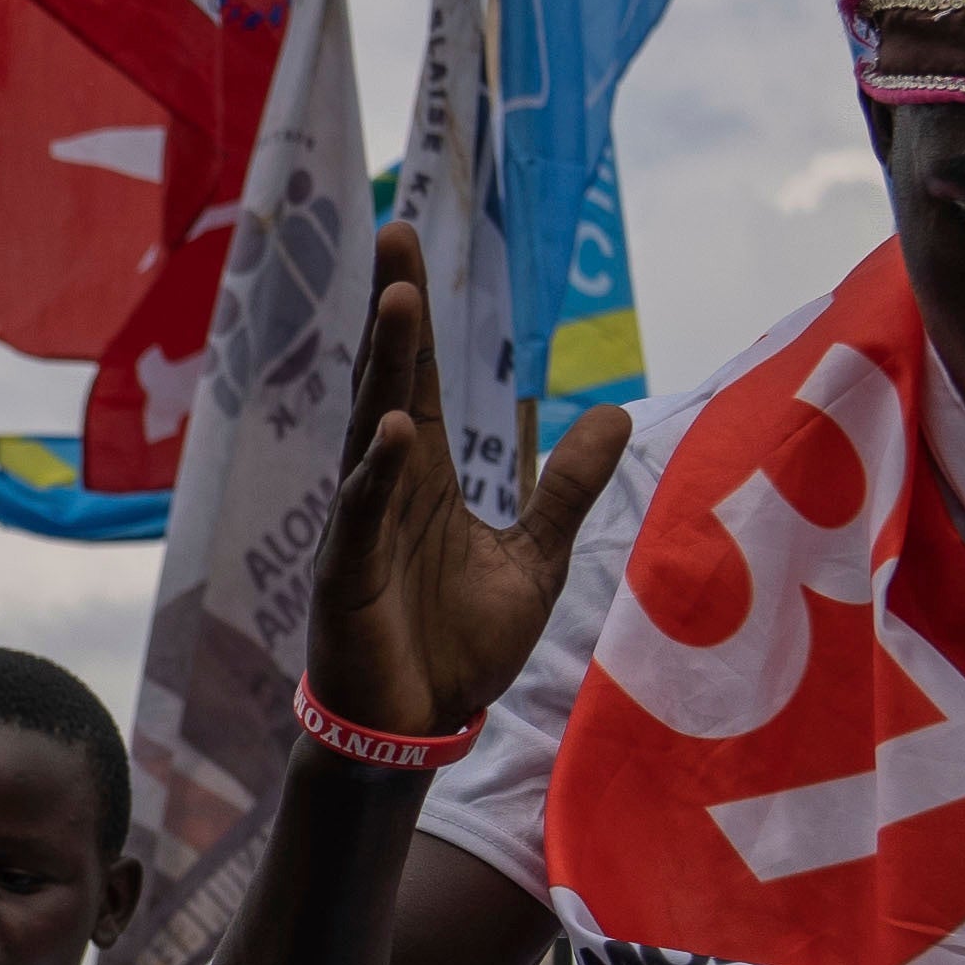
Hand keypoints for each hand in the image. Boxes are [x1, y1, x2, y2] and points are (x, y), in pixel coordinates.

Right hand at [308, 225, 630, 756]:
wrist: (416, 730)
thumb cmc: (459, 645)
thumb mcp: (536, 557)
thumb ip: (569, 486)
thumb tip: (617, 411)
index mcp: (425, 478)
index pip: (417, 377)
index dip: (410, 314)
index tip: (406, 240)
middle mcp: (387, 486)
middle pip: (387, 379)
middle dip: (391, 311)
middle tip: (396, 234)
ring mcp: (361, 527)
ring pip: (370, 429)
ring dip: (385, 366)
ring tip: (399, 302)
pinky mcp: (347, 574)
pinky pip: (363, 512)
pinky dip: (377, 470)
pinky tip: (393, 427)